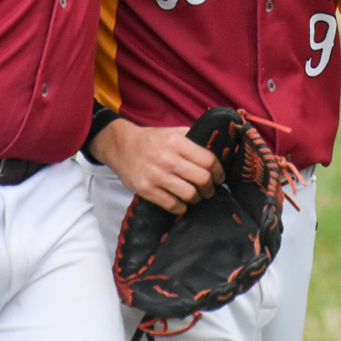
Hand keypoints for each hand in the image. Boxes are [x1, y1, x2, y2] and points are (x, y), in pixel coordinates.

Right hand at [92, 118, 225, 214]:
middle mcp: (168, 159)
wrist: (120, 146)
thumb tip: (216, 152)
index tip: (219, 177)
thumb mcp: (173, 132)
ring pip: (189, 194)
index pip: (208, 160)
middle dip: (210, 188)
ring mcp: (156, 176)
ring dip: (197, 199)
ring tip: (196, 197)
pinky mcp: (146, 190)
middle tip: (209, 190)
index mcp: (177, 142)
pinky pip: (172, 205)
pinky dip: (181, 208)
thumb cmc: (151, 140)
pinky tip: (182, 204)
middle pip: (202, 179)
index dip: (218, 172)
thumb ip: (193, 140)